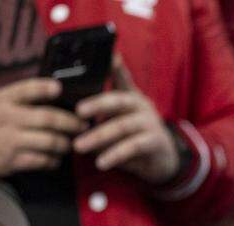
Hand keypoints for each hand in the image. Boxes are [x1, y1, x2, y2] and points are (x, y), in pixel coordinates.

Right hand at [0, 78, 84, 175]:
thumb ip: (18, 98)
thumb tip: (53, 93)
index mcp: (1, 101)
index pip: (26, 89)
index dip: (45, 87)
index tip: (59, 88)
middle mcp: (6, 118)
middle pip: (48, 118)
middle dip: (71, 123)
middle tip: (82, 126)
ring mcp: (9, 140)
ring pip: (49, 141)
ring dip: (65, 144)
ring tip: (68, 144)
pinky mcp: (11, 160)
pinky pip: (42, 160)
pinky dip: (53, 161)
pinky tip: (54, 159)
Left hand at [73, 57, 179, 183]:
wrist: (162, 160)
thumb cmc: (133, 137)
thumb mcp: (119, 122)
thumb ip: (102, 116)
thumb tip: (71, 117)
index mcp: (130, 97)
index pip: (122, 78)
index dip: (115, 66)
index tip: (108, 55)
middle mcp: (141, 106)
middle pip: (118, 100)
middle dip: (97, 104)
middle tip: (78, 111)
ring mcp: (149, 123)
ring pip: (122, 126)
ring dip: (99, 136)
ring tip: (79, 146)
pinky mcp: (155, 141)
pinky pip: (132, 146)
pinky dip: (115, 154)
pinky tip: (101, 163)